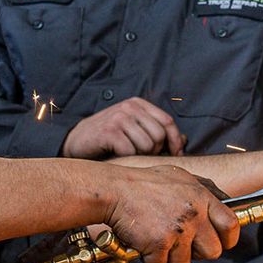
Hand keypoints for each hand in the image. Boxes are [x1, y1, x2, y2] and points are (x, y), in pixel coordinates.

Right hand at [63, 98, 185, 158]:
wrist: (77, 141)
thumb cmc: (108, 137)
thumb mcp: (133, 129)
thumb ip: (156, 131)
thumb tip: (185, 140)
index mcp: (138, 103)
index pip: (167, 121)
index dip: (176, 140)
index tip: (176, 155)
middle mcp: (129, 107)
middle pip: (159, 135)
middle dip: (154, 151)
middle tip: (140, 155)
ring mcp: (119, 118)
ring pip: (147, 145)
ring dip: (139, 156)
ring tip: (126, 153)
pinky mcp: (109, 131)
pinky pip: (131, 151)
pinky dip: (126, 158)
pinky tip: (116, 155)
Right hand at [103, 165, 239, 262]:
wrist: (115, 190)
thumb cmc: (145, 183)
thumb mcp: (181, 177)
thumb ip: (205, 190)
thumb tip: (226, 203)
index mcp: (202, 197)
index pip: (231, 225)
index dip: (228, 239)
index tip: (222, 242)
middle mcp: (194, 214)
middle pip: (213, 251)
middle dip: (199, 253)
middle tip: (183, 245)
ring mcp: (177, 230)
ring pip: (185, 262)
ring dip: (171, 256)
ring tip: (158, 236)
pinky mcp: (158, 244)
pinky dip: (151, 258)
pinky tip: (144, 240)